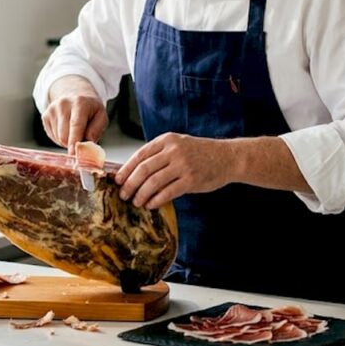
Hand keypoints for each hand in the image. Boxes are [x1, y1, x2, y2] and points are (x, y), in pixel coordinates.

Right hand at [42, 75, 108, 152]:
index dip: (74, 141)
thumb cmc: (90, 109)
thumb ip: (96, 130)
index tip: (73, 153)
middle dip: (73, 143)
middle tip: (82, 139)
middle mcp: (63, 104)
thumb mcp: (101, 116)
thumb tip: (86, 144)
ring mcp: (52, 109)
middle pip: (64, 135)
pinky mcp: (45, 116)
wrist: (76, 95)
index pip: (76, 124)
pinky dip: (60, 138)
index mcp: (79, 102)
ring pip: (58, 138)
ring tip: (75, 131)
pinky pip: (53, 136)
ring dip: (67, 141)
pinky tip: (66, 129)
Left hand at [115, 133, 233, 209]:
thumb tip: (133, 172)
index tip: (117, 180)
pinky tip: (151, 205)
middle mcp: (174, 151)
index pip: (140, 155)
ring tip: (136, 202)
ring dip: (141, 194)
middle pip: (143, 169)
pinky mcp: (192, 180)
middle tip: (123, 195)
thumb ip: (159, 154)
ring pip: (153, 182)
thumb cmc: (199, 153)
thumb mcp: (178, 145)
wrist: (227, 157)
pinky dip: (156, 200)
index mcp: (167, 140)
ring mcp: (183, 165)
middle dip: (130, 184)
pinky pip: (168, 192)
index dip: (126, 169)